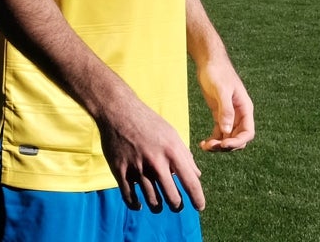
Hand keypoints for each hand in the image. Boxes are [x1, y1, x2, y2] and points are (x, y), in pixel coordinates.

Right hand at [96, 91, 205, 212]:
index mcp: (172, 151)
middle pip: (172, 197)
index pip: (190, 182)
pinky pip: (130, 197)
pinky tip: (140, 205)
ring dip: (158, 207)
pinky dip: (136, 205)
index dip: (197, 198)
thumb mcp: (172, 134)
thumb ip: (185, 155)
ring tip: (160, 206)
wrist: (119, 111)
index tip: (200, 207)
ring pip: (152, 200)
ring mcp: (137, 168)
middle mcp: (156, 162)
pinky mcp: (120, 171)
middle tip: (177, 206)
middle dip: (177, 206)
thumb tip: (196, 175)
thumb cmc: (149, 122)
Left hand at [196, 58, 255, 151]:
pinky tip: (203, 143)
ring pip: (228, 138)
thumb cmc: (217, 72)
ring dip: (218, 145)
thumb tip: (227, 131)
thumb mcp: (221, 90)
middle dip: (226, 146)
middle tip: (211, 146)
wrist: (209, 62)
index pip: (247, 132)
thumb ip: (225, 110)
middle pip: (238, 138)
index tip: (223, 144)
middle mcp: (239, 114)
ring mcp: (229, 115)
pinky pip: (219, 133)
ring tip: (204, 146)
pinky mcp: (219, 114)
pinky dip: (213, 140)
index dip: (237, 142)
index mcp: (245, 108)